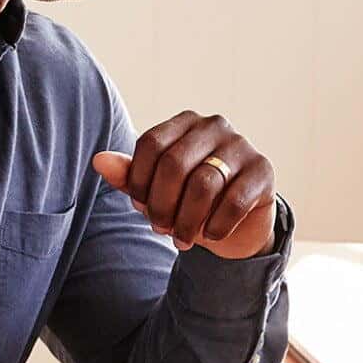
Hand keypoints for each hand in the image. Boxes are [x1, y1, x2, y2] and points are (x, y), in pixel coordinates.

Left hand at [91, 111, 278, 258]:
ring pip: (203, 184)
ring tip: (181, 239)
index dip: (139, 181)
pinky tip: (211, 235)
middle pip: (174, 164)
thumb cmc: (189, 199)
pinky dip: (217, 225)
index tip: (140, 207)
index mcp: (184, 122)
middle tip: (160, 229)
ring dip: (187, 220)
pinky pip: (234, 200)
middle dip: (162, 204)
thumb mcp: (156, 189)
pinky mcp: (263, 170)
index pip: (151, 144)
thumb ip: (129, 176)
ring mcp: (242, 145)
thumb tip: (99, 161)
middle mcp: (214, 125)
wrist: (237, 221)